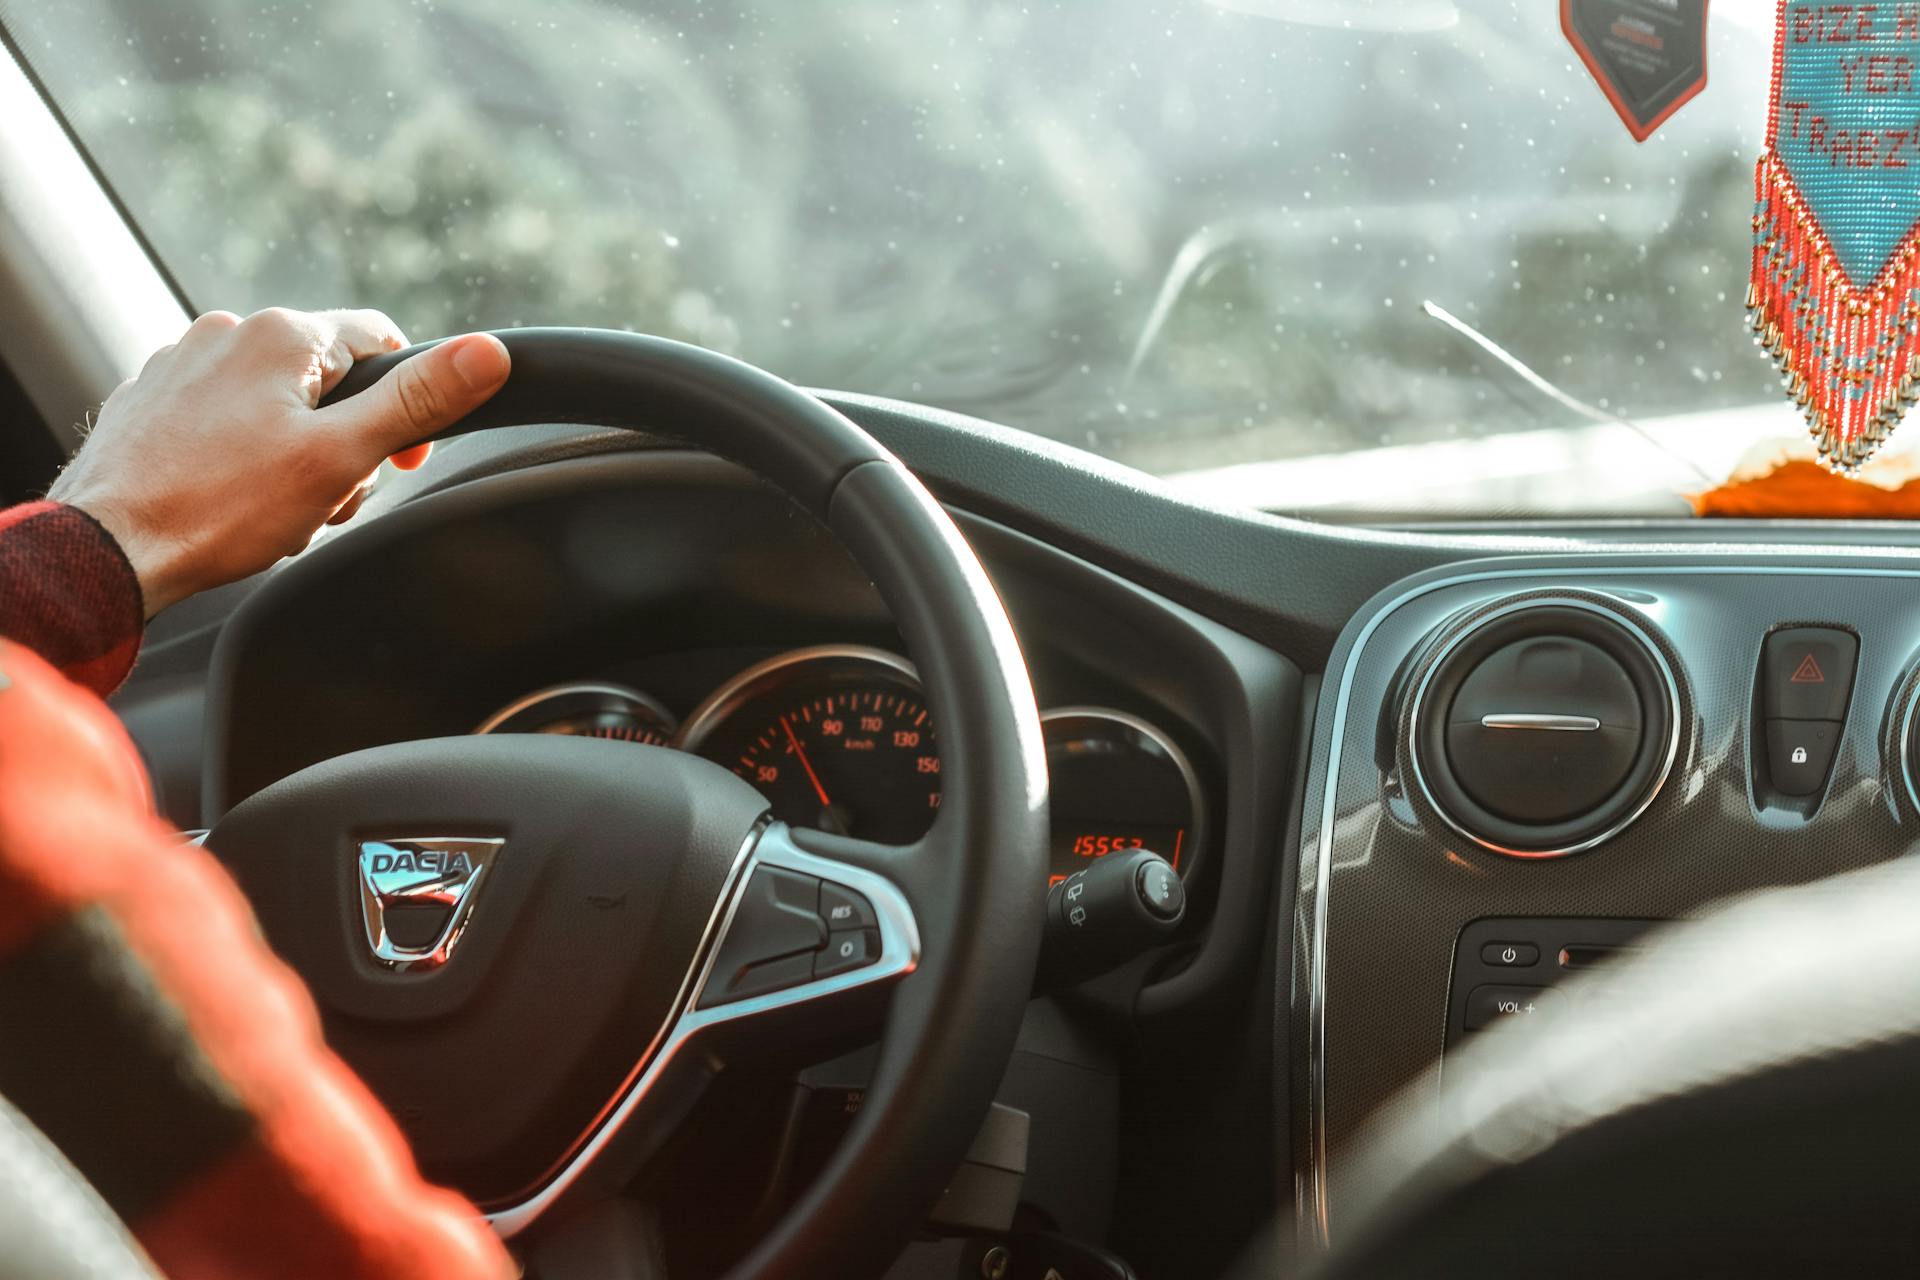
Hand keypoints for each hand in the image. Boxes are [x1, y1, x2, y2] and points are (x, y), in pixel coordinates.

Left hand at [47, 307, 509, 616]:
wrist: (106, 547)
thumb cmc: (220, 507)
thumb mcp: (341, 458)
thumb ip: (417, 401)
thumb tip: (490, 352)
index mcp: (283, 335)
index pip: (383, 341)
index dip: (410, 402)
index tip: (401, 460)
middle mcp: (229, 332)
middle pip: (330, 381)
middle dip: (344, 443)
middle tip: (326, 499)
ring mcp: (183, 363)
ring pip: (278, 403)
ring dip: (297, 454)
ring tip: (274, 508)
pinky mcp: (152, 400)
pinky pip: (226, 418)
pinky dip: (243, 456)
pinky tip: (231, 500)